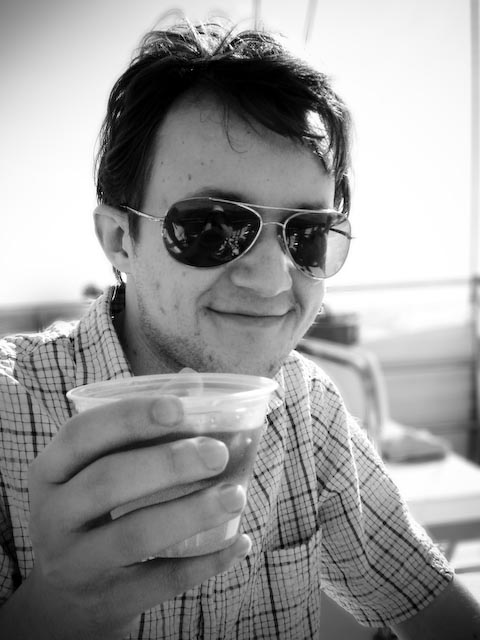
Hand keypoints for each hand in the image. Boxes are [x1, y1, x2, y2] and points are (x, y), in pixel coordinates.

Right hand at [5, 396, 250, 638]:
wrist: (69, 593)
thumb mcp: (100, 466)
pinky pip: (162, 581)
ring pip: (135, 535)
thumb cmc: (96, 507)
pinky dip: (207, 562)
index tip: (179, 409)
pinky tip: (240, 542)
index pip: (84, 434)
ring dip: (192, 512)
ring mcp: (76, 562)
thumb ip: (141, 425)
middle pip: (109, 481)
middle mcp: (54, 515)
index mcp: (53, 469)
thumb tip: (195, 380)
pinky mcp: (108, 599)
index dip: (131, 417)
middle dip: (169, 463)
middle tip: (219, 452)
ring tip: (237, 494)